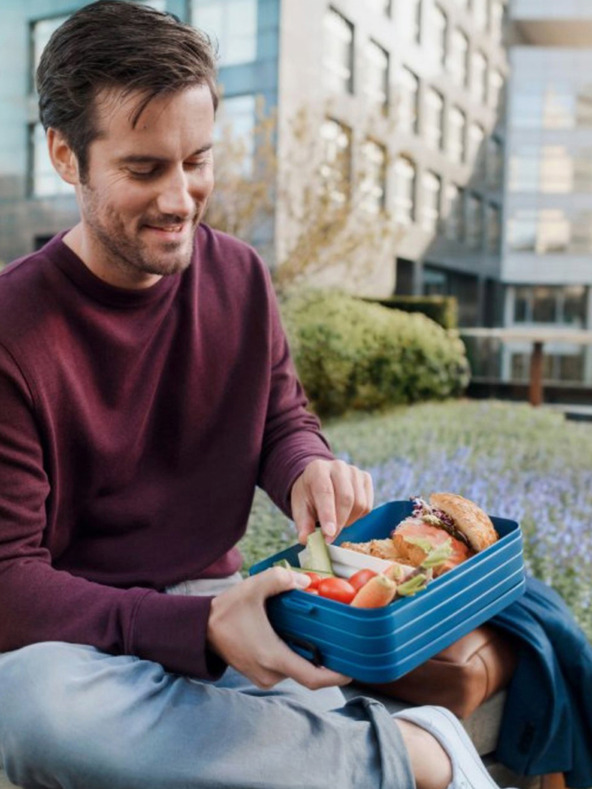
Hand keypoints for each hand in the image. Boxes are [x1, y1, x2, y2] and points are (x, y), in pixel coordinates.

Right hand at [206, 567, 350, 688]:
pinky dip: (297, 654)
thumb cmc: (227, 611)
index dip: (337, 676)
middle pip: (309, 672)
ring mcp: (265, 677)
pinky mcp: (261, 674)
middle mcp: (271, 673)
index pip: (313, 678)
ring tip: (320, 632)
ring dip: (309, 653)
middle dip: (326, 657)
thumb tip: (306, 582)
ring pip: (298, 668)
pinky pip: (287, 668)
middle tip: (341, 638)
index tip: (353, 668)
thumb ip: (280, 579)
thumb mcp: (253, 587)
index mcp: (273, 657)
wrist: (201, 628)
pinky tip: (300, 635)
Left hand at [291, 458, 373, 543]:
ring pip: (359, 503)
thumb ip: (303, 523)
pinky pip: (367, 505)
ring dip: (348, 521)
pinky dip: (357, 517)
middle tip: (330, 538)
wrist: (319, 480)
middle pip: (346, 498)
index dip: (328, 514)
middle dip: (339, 522)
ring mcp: (354, 471)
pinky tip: (345, 515)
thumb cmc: (309, 495)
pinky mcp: (366, 478)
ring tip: (336, 523)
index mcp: (318, 469)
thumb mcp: (300, 507)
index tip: (329, 533)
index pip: (325, 492)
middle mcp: (338, 466)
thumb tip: (305, 539)